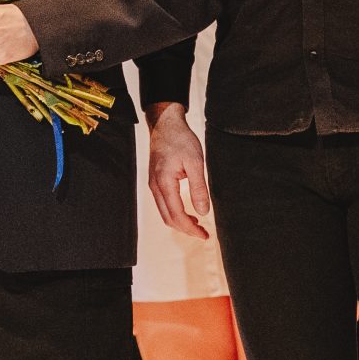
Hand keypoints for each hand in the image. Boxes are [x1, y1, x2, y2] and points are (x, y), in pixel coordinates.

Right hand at [144, 102, 211, 240]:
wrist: (165, 124)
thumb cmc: (181, 140)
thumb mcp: (196, 162)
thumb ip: (199, 188)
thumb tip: (204, 211)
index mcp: (164, 183)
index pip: (177, 215)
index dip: (190, 229)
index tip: (205, 235)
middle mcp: (155, 186)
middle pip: (168, 218)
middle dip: (185, 230)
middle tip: (203, 234)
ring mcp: (153, 184)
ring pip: (164, 213)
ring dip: (180, 222)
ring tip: (198, 225)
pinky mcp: (155, 181)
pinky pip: (163, 204)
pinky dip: (175, 213)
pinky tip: (188, 212)